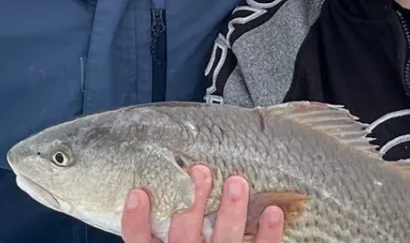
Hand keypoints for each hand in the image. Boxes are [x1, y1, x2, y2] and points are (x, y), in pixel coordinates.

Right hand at [120, 165, 283, 242]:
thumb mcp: (171, 242)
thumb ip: (161, 228)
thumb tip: (150, 185)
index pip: (141, 240)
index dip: (136, 220)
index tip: (139, 194)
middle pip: (184, 234)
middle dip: (192, 204)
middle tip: (200, 173)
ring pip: (224, 240)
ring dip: (230, 212)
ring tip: (237, 183)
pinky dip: (267, 234)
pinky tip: (273, 212)